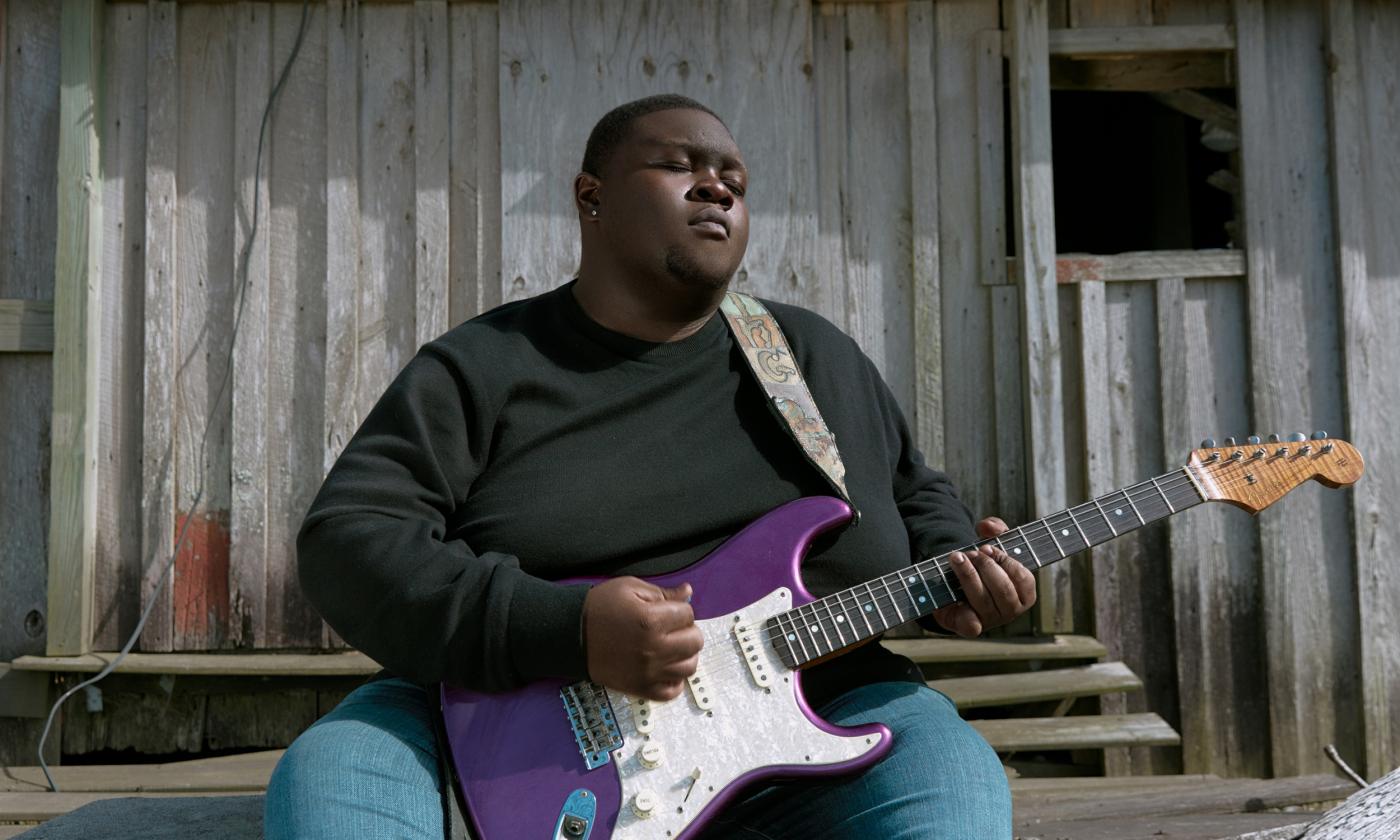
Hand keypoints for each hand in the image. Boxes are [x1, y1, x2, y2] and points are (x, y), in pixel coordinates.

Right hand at [583, 577, 703, 700]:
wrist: (571, 634)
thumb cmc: (599, 607)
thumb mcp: (630, 588)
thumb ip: (663, 592)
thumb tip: (688, 592)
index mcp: (651, 620)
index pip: (688, 614)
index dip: (680, 609)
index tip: (667, 611)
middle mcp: (654, 649)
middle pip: (695, 642)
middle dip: (686, 630)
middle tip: (671, 628)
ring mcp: (648, 672)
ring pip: (689, 667)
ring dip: (684, 655)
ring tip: (670, 647)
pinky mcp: (641, 688)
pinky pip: (672, 691)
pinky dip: (674, 679)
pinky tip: (664, 667)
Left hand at [931, 516, 1036, 637]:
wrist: (952, 586)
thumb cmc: (980, 566)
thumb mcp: (991, 544)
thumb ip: (995, 529)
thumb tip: (988, 526)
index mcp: (1023, 594)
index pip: (1024, 579)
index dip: (1006, 562)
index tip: (987, 548)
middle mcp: (1009, 611)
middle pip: (1003, 591)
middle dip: (986, 567)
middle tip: (970, 552)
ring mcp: (990, 620)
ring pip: (984, 601)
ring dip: (969, 576)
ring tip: (956, 558)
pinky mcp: (968, 627)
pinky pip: (971, 625)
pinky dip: (964, 613)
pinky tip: (955, 597)